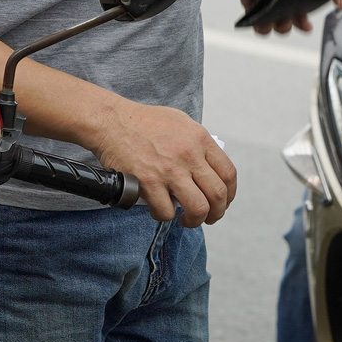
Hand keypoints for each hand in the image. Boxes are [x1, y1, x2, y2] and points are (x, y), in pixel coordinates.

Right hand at [86, 101, 236, 224]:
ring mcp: (169, 169)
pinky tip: (160, 210)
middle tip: (208, 217)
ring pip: (198, 208)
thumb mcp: (180, 122)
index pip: (228, 173)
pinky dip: (164, 216)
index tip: (223, 202)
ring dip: (195, 220)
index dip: (229, 194)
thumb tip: (207, 167)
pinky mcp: (148, 181)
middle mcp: (189, 154)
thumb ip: (196, 143)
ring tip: (187, 220)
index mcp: (200, 138)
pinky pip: (165, 211)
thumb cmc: (143, 122)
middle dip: (216, 213)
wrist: (112, 121)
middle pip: (218, 195)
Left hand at [227, 0, 341, 34]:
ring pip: (279, 25)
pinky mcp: (255, 5)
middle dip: (299, 25)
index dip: (313, 14)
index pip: (311, 5)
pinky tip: (265, 21)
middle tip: (299, 22)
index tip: (311, 19)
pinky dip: (263, 28)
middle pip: (296, 18)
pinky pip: (260, 25)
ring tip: (279, 18)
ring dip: (282, 27)